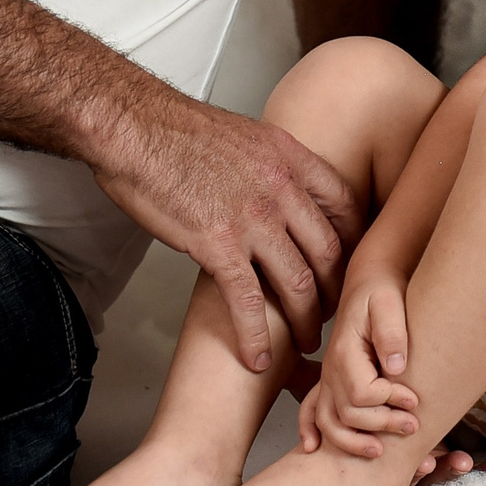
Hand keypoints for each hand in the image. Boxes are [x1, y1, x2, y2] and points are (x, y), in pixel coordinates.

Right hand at [89, 86, 364, 372]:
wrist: (133, 128)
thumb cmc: (174, 131)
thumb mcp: (243, 135)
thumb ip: (268, 165)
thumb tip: (273, 188)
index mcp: (289, 157)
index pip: (344, 204)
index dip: (352, 241)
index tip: (349, 264)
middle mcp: (281, 188)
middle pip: (328, 251)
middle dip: (335, 290)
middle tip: (332, 312)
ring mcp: (253, 219)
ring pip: (298, 283)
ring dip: (305, 321)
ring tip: (305, 342)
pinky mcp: (219, 246)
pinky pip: (248, 302)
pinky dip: (256, 336)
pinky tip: (259, 357)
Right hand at [298, 270, 419, 457]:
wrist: (370, 285)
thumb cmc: (381, 292)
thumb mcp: (389, 304)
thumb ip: (392, 334)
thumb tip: (396, 368)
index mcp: (345, 351)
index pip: (362, 393)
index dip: (389, 401)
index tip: (414, 399)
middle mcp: (331, 369)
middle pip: (348, 413)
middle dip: (382, 424)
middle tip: (412, 425)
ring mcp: (328, 378)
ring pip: (329, 421)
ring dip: (352, 441)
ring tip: (380, 451)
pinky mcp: (331, 382)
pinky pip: (312, 411)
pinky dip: (311, 430)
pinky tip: (315, 448)